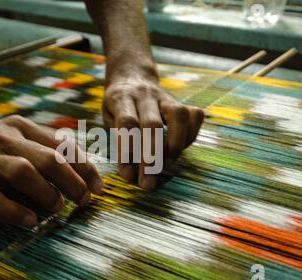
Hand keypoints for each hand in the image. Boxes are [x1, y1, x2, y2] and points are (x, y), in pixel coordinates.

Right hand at [0, 115, 102, 229]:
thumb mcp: (17, 134)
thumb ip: (47, 144)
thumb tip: (83, 167)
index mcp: (21, 127)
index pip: (62, 145)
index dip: (85, 167)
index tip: (98, 187)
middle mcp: (5, 140)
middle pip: (48, 159)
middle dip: (73, 182)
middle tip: (83, 200)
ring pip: (23, 174)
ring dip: (47, 194)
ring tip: (58, 207)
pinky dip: (15, 212)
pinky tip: (30, 220)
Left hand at [103, 74, 203, 188]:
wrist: (131, 75)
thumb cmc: (117, 106)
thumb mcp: (107, 117)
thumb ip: (119, 140)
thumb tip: (130, 174)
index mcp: (121, 98)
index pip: (127, 124)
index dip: (128, 151)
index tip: (128, 175)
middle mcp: (144, 95)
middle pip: (152, 125)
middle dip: (151, 157)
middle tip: (148, 183)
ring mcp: (164, 97)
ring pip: (179, 115)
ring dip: (176, 144)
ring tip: (168, 164)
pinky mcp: (180, 101)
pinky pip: (194, 114)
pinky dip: (191, 134)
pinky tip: (180, 149)